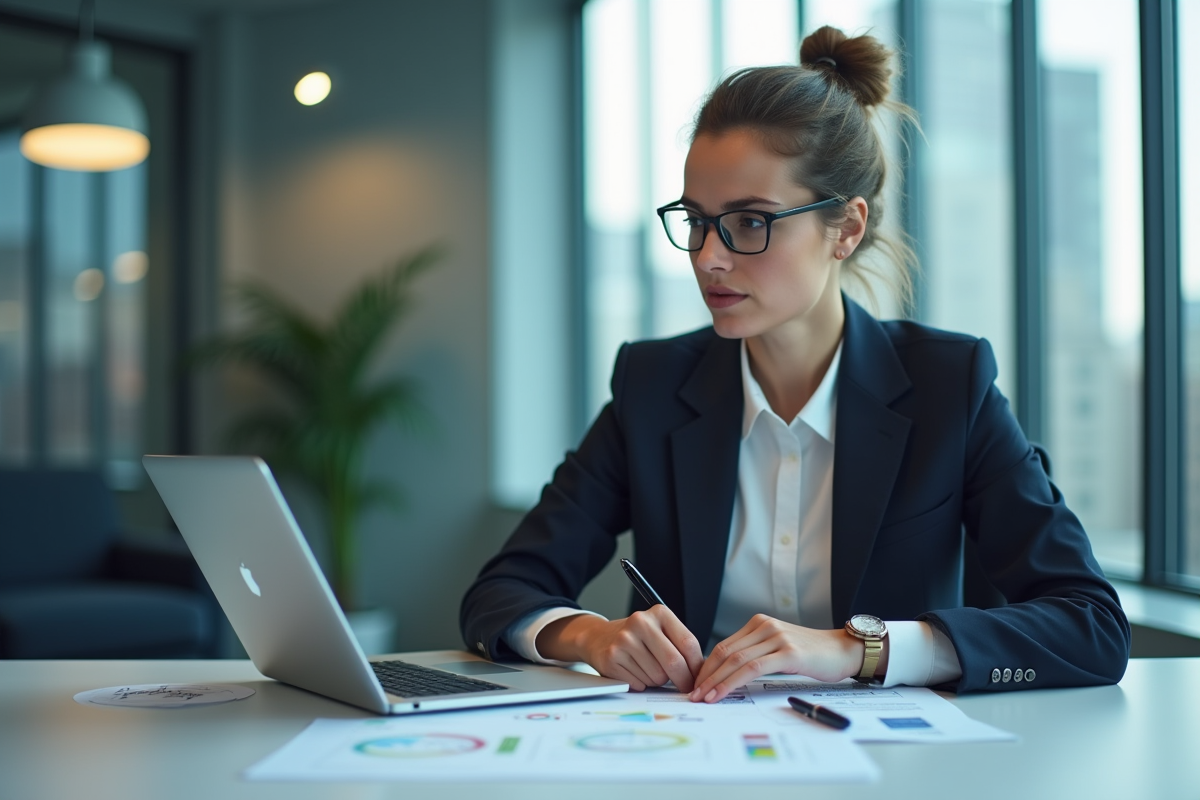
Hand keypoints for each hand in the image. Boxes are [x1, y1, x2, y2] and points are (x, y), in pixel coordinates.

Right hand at [536, 607, 704, 691]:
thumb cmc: (637, 637)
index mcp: (659, 613)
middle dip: (683, 680)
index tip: (700, 678)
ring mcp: (624, 640)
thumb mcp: (660, 631)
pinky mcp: (612, 658)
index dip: (697, 666)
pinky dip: (642, 683)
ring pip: (657, 676)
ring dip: (658, 680)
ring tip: (648, 668)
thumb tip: (702, 672)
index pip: (688, 643)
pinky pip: (640, 683)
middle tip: (685, 687)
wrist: (599, 637)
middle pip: (674, 662)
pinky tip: (635, 671)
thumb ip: (680, 646)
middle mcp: (641, 622)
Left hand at [689, 614, 880, 702]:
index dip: (706, 666)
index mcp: (759, 624)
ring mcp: (776, 638)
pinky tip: (722, 693)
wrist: (843, 651)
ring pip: (735, 660)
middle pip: (725, 652)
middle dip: (705, 675)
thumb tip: (727, 674)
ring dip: (715, 681)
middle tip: (692, 693)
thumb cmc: (812, 654)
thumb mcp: (779, 648)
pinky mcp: (788, 653)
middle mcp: (765, 626)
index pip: (724, 646)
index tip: (695, 684)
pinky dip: (733, 682)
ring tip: (702, 697)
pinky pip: (753, 668)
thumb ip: (756, 653)